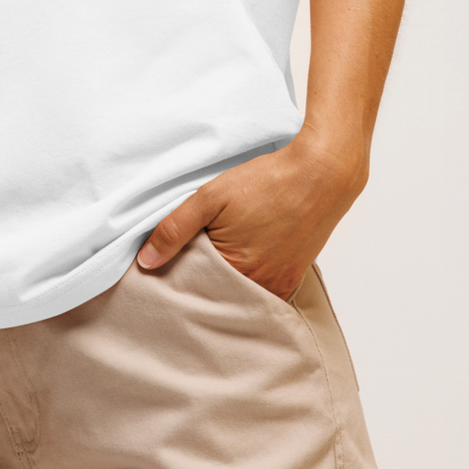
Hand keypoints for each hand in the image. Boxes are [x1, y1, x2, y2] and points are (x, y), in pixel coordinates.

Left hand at [136, 132, 368, 299]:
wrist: (322, 174)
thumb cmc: (267, 182)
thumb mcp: (210, 197)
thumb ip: (175, 229)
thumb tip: (146, 261)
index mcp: (237, 271)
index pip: (194, 290)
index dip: (176, 278)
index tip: (161, 272)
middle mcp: (262, 286)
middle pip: (218, 295)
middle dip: (198, 284)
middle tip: (182, 265)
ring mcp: (281, 284)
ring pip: (240, 293)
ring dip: (223, 282)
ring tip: (208, 261)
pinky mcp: (294, 276)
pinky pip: (263, 289)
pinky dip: (246, 280)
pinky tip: (236, 261)